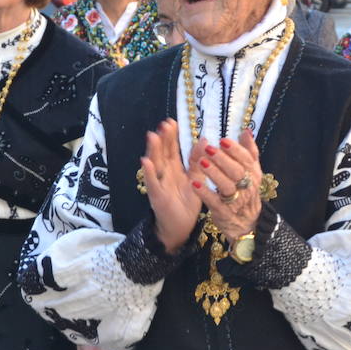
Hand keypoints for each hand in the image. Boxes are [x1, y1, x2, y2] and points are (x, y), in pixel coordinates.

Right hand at [141, 119, 201, 252]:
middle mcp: (165, 174)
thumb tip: (204, 140)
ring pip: (155, 164)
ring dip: (153, 150)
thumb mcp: (195, 179)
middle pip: (162, 153)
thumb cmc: (186, 203)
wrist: (180, 227)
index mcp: (174, 169)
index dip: (171, 136)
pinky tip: (145, 161)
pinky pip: (152, 183)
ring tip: (152, 136)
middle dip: (162, 139)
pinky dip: (149, 172)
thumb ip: (197, 161)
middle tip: (164, 124)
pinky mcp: (157, 196)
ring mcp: (159, 184)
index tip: (171, 122)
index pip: (171, 149)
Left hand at [191, 130, 262, 244]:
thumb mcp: (251, 172)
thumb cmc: (246, 191)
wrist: (247, 222)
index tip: (223, 140)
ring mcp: (235, 200)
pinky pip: (214, 201)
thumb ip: (249, 151)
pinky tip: (194, 183)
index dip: (235, 150)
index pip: (246, 159)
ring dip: (213, 173)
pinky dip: (204, 192)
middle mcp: (246, 186)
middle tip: (209, 149)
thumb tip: (246, 131)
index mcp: (253, 173)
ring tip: (201, 162)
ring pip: (226, 186)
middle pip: (236, 171)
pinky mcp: (223, 211)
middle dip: (222, 159)